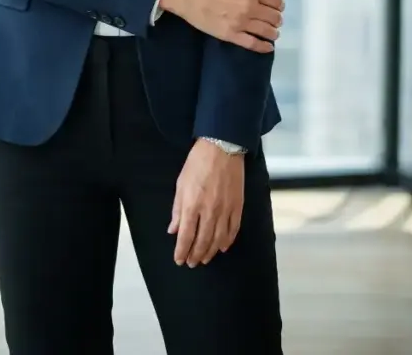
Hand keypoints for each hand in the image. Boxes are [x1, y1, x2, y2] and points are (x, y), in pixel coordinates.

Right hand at [161, 0, 283, 51]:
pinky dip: (264, 46)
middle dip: (277, 18)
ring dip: (273, 32)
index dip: (279, 4)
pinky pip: (252, 43)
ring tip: (273, 33)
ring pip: (266, 31)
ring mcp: (241, 23)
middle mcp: (250, 8)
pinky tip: (269, 47)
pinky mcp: (231, 35)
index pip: (276, 0)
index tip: (277, 6)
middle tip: (275, 19)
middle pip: (274, 17)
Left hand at [168, 139, 243, 267]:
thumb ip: (177, 209)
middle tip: (191, 263)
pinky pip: (233, 230)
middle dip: (195, 255)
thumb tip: (173, 230)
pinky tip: (222, 247)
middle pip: (202, 241)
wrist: (222, 148)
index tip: (179, 260)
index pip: (186, 236)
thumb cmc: (197, 163)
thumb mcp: (181, 183)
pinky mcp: (238, 206)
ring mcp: (225, 210)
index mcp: (192, 205)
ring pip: (218, 240)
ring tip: (204, 259)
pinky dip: (227, 241)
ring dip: (210, 252)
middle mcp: (209, 212)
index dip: (181, 251)